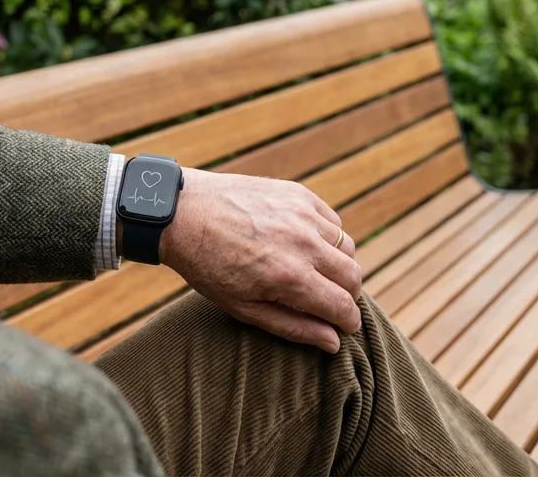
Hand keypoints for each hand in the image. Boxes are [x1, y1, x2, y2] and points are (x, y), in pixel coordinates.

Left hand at [158, 168, 361, 352]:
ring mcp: (303, 214)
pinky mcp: (299, 194)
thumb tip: (333, 342)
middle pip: (354, 276)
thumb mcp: (244, 308)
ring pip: (346, 246)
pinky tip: (305, 244)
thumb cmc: (208, 266)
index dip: (349, 322)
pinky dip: (327, 236)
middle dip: (349, 295)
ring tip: (315, 272)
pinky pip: (332, 220)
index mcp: (290, 277)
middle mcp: (304, 243)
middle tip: (331, 302)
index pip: (343, 306)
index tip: (344, 326)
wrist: (183, 213)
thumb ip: (293, 327)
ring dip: (339, 265)